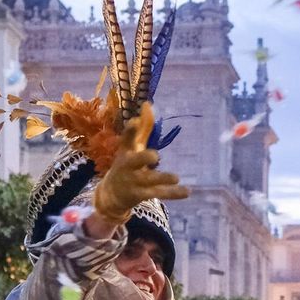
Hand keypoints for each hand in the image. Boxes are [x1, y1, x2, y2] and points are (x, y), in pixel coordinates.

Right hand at [90, 103, 188, 228]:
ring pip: (149, 180)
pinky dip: (173, 193)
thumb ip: (142, 127)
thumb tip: (148, 104)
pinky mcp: (141, 194)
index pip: (126, 140)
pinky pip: (159, 193)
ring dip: (162, 178)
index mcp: (126, 152)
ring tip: (176, 177)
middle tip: (155, 155)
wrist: (112, 195)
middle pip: (135, 162)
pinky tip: (187, 191)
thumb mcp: (132, 146)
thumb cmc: (126, 164)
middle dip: (143, 158)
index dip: (130, 131)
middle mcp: (128, 166)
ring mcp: (134, 182)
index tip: (135, 121)